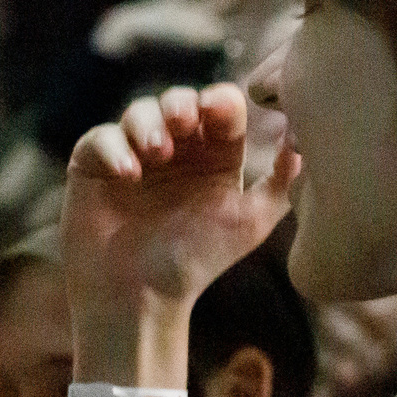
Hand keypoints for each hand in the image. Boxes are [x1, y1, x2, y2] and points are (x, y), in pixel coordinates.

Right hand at [63, 83, 300, 365]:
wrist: (141, 297)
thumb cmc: (195, 263)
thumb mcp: (248, 224)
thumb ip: (280, 185)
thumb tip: (302, 145)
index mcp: (214, 154)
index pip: (220, 107)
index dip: (220, 102)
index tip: (218, 116)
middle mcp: (175, 148)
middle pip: (178, 100)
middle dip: (180, 104)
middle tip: (184, 123)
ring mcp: (133, 154)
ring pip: (138, 112)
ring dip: (147, 123)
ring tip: (156, 152)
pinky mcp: (93, 165)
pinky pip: (100, 138)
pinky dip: (113, 147)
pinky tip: (128, 174)